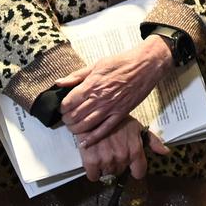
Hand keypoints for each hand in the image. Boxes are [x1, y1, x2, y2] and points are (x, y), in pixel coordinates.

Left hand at [57, 36, 171, 145]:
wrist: (145, 65)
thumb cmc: (122, 62)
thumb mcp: (97, 65)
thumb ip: (77, 75)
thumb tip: (59, 83)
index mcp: (91, 85)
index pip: (68, 103)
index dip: (62, 108)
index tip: (63, 108)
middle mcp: (99, 98)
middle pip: (75, 116)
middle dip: (67, 120)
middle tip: (67, 118)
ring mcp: (110, 107)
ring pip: (86, 125)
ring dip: (76, 129)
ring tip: (73, 127)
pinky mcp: (121, 113)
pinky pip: (105, 129)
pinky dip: (93, 138)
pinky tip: (85, 143)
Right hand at [77, 116, 169, 182]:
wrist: (94, 115)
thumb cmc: (116, 120)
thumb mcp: (137, 127)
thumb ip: (153, 141)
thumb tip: (166, 152)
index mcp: (135, 150)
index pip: (139, 173)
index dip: (135, 170)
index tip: (131, 167)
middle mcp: (122, 157)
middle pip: (121, 172)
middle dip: (118, 165)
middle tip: (113, 152)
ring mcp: (106, 160)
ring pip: (108, 174)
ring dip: (106, 167)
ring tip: (103, 153)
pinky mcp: (91, 161)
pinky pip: (93, 176)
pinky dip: (93, 171)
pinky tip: (93, 160)